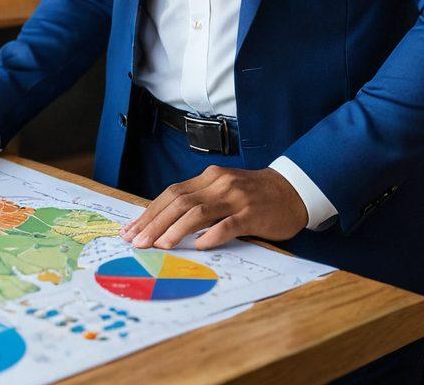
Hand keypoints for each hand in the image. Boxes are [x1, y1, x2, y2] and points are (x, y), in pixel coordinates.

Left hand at [119, 166, 307, 250]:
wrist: (292, 190)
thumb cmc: (253, 195)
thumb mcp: (222, 191)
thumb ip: (199, 202)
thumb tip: (166, 223)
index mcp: (207, 178)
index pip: (170, 193)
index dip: (149, 211)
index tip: (131, 229)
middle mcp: (217, 184)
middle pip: (178, 201)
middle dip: (154, 222)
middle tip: (137, 241)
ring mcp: (234, 198)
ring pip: (198, 211)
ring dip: (175, 229)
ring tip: (160, 245)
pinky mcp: (252, 214)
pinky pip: (228, 224)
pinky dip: (212, 234)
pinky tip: (200, 245)